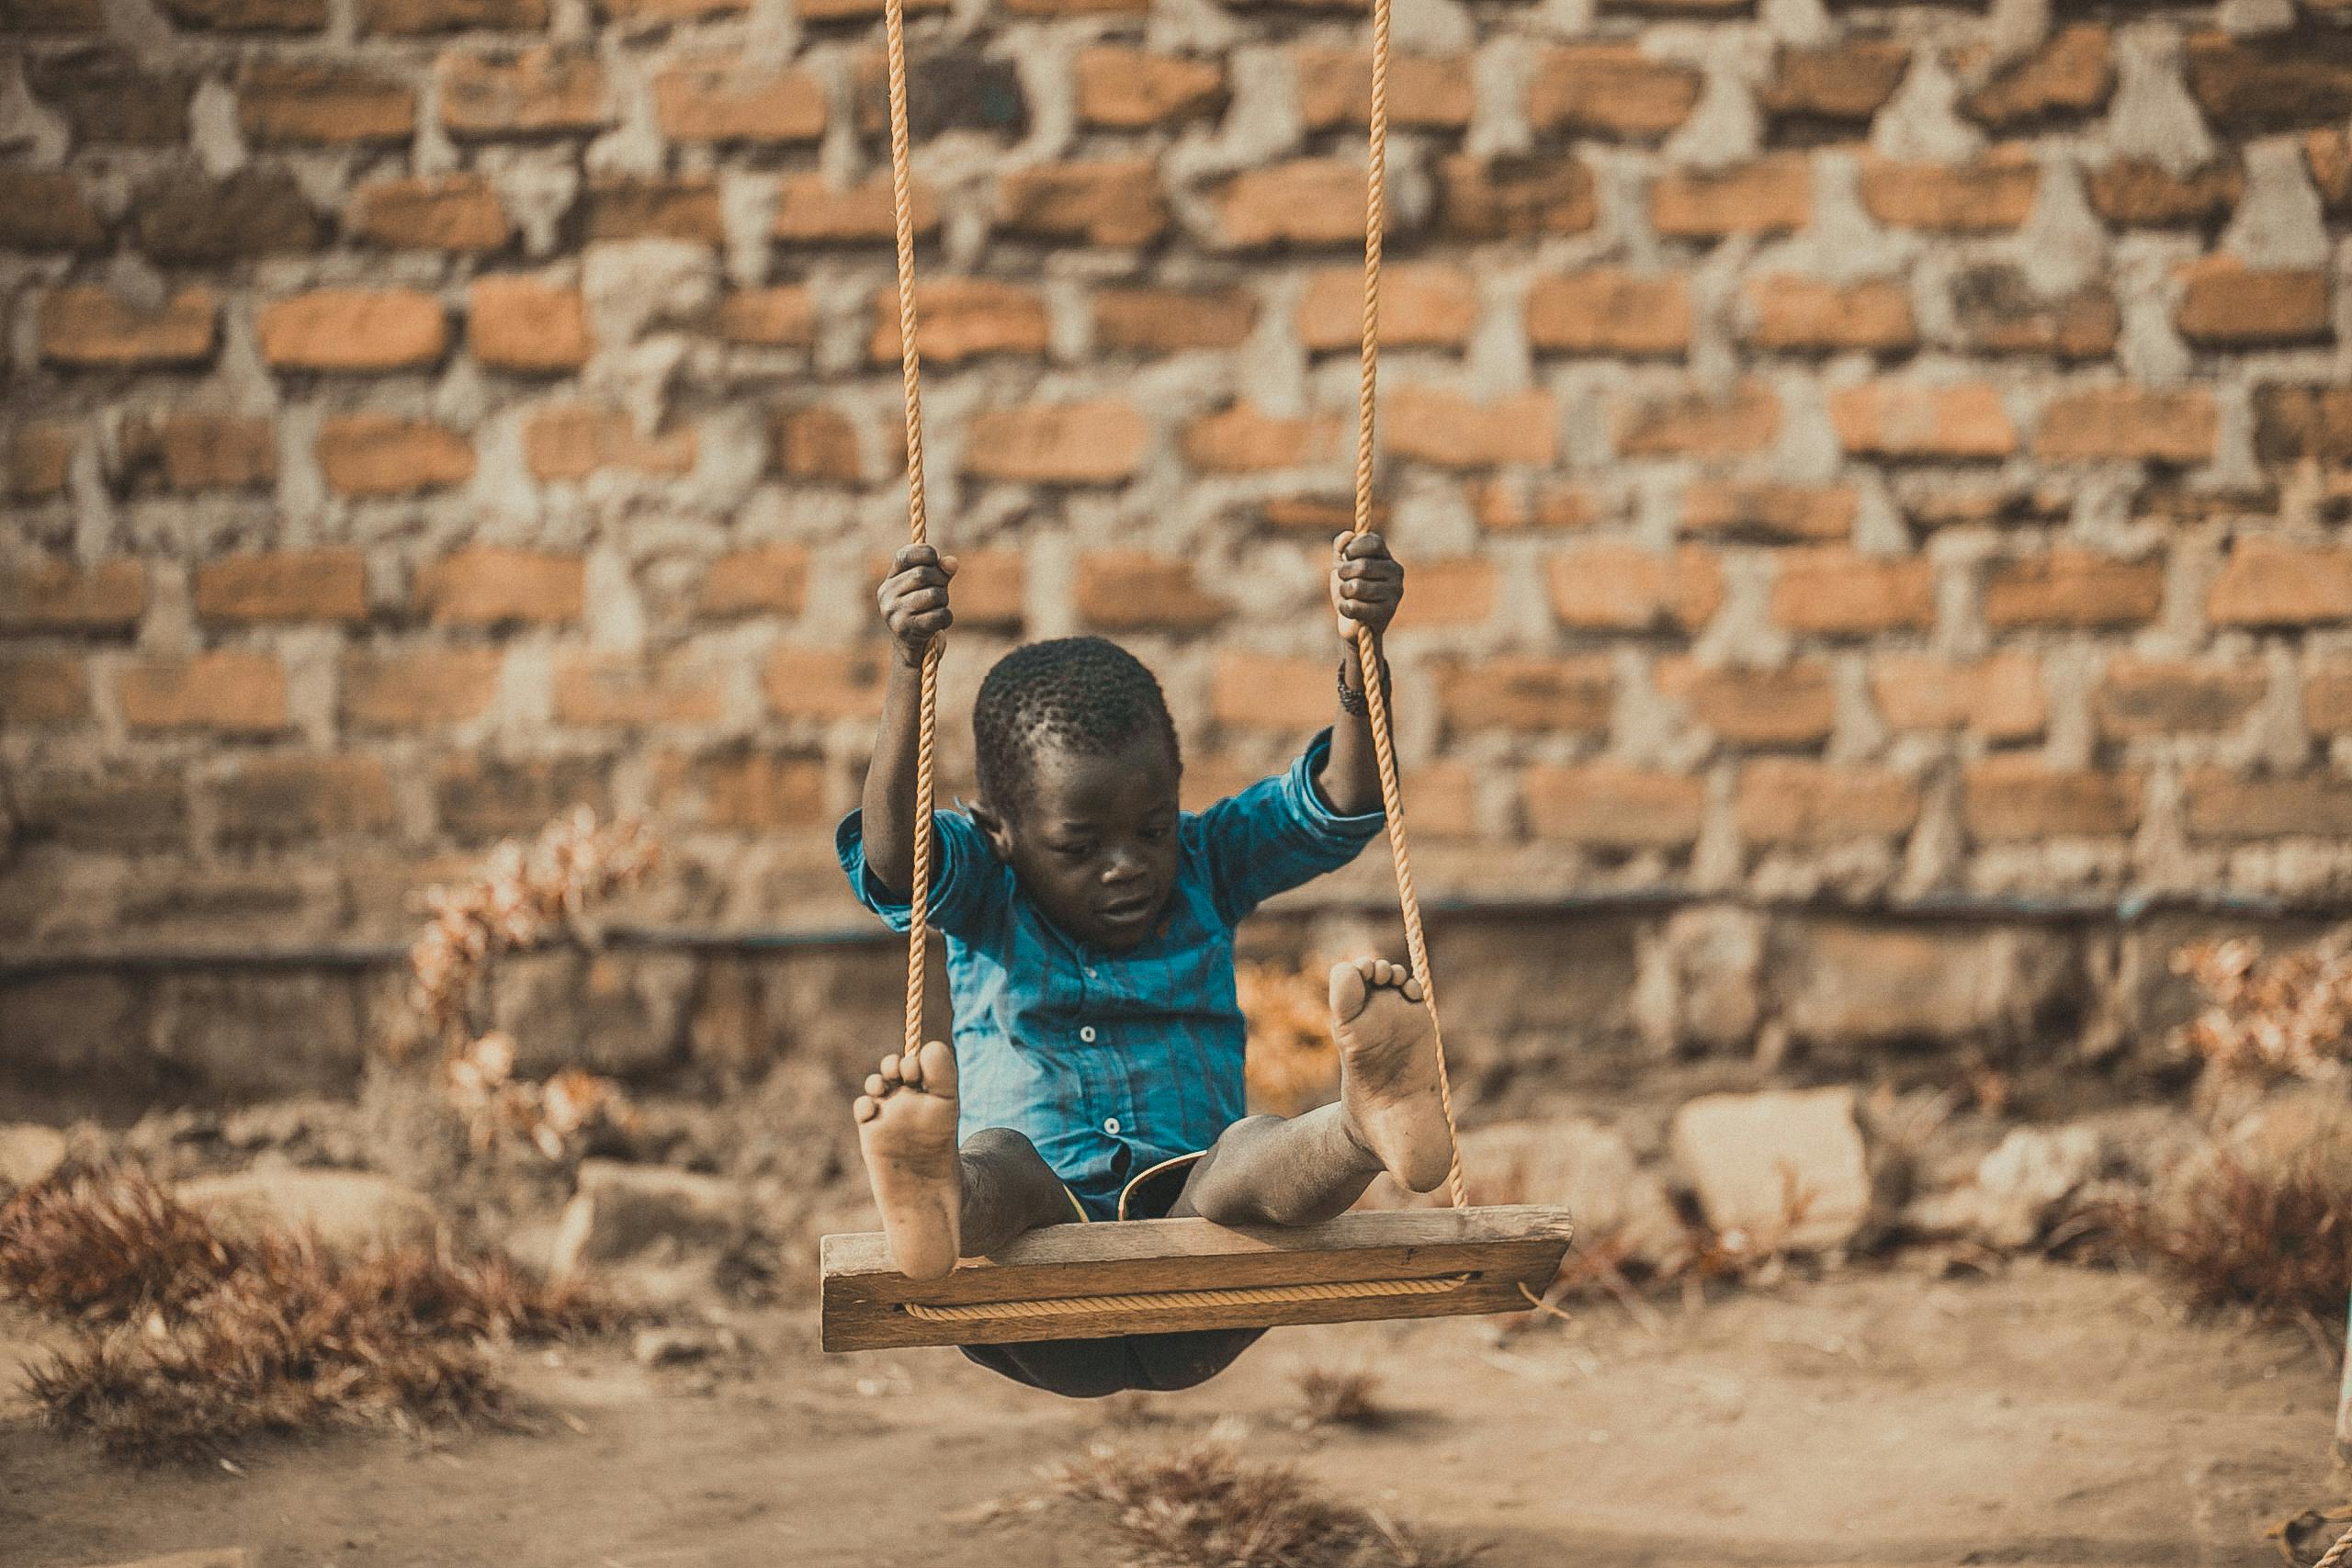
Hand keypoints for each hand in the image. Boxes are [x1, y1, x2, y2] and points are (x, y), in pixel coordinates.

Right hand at [878, 543, 955, 661]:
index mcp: (890, 579)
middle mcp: (886, 594)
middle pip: (923, 574)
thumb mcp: (930, 587)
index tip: (936, 559)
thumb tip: (952, 563)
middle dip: (941, 580)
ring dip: (944, 600)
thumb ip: (941, 572)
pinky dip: (946, 617)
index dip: (926, 553)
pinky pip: (937, 616)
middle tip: (942, 590)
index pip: (905, 555)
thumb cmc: (923, 611)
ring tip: (940, 607)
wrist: (912, 648)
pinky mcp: (905, 630)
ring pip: (933, 595)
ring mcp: (893, 613)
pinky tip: (941, 622)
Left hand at [1330, 531, 1402, 641]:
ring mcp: (1394, 593)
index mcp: (1386, 556)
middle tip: (1343, 579)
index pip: (1374, 542)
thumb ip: (1341, 547)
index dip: (1354, 547)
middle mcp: (1395, 572)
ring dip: (1344, 591)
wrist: (1353, 622)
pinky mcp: (1387, 612)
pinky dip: (1344, 608)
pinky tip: (1349, 609)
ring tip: (1347, 595)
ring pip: (1357, 587)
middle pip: (1363, 565)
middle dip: (1344, 572)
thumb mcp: (1342, 565)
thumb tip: (1347, 536)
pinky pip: (1355, 607)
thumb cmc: (1349, 589)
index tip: (1345, 555)